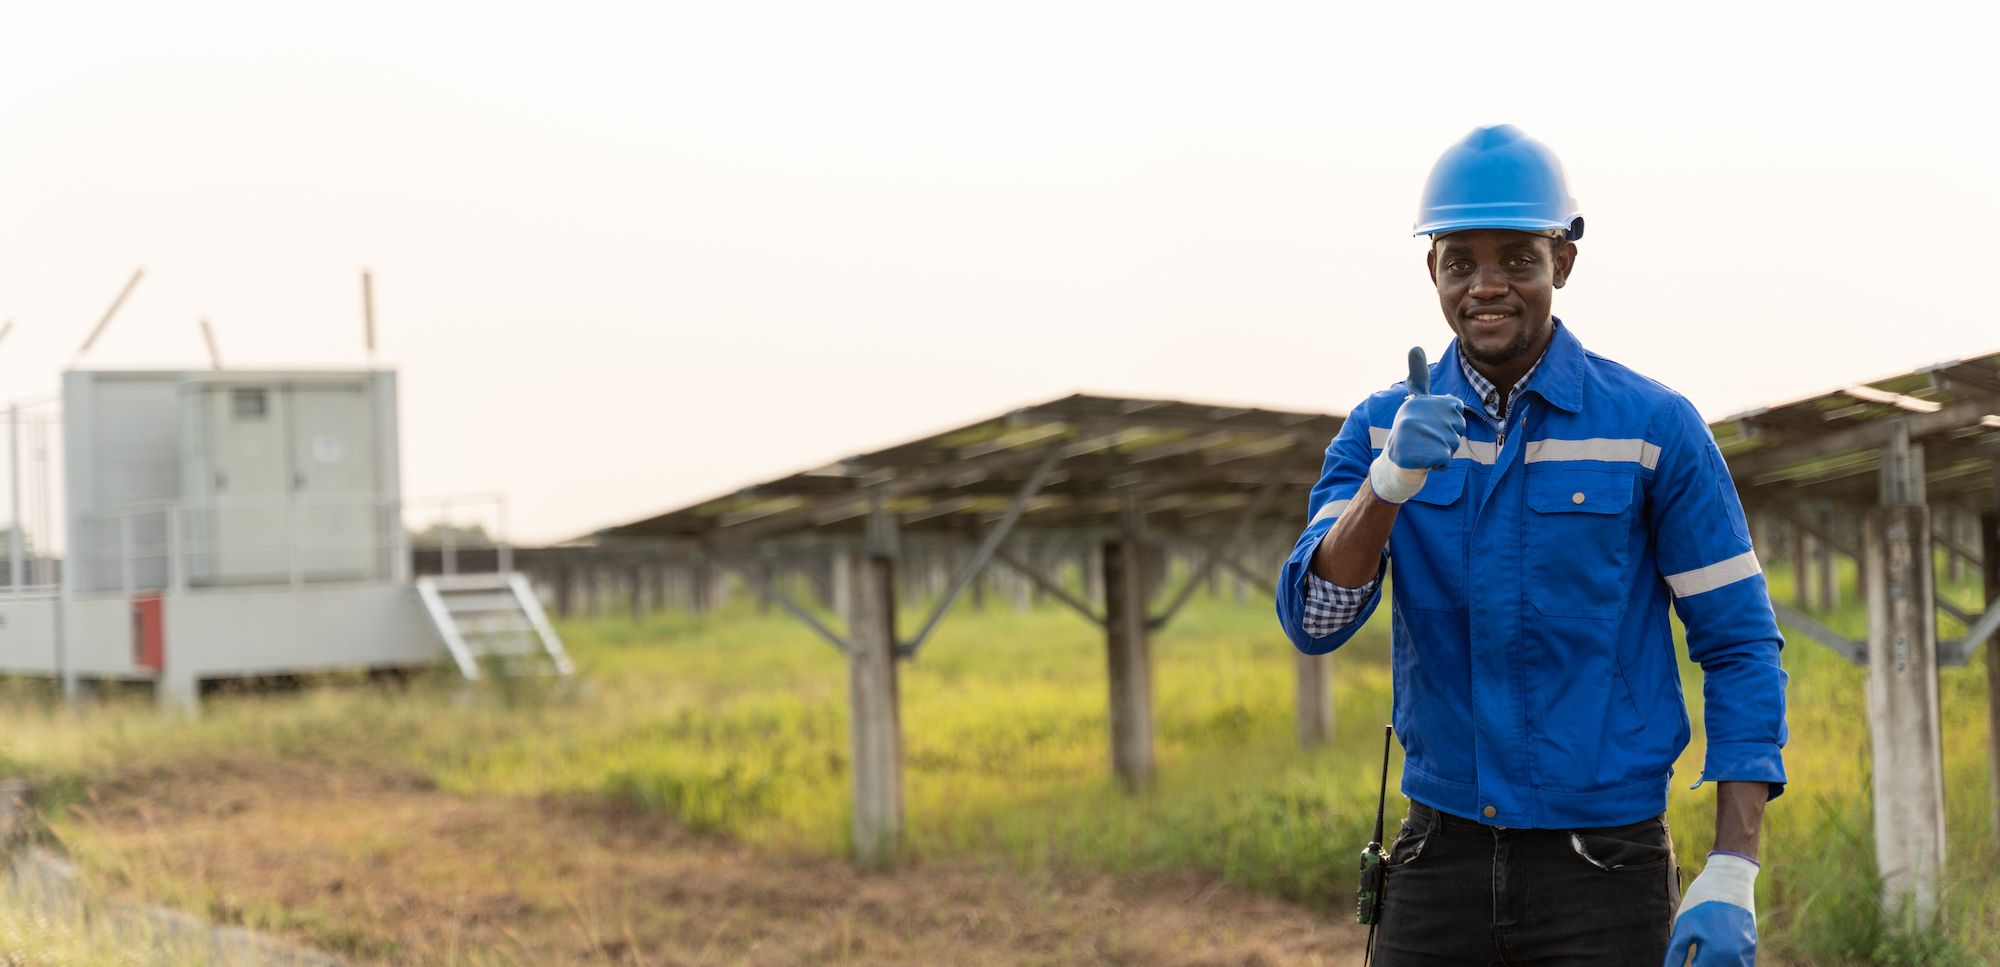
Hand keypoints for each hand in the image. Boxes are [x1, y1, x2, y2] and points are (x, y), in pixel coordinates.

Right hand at [1368, 346, 1466, 503]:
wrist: (1393, 465)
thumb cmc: (1409, 432)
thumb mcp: (1414, 403)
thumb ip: (1418, 377)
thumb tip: (1415, 346)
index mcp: (1418, 401)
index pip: (1455, 408)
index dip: (1447, 420)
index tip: (1427, 423)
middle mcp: (1417, 415)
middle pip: (1458, 426)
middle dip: (1447, 437)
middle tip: (1425, 439)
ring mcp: (1419, 436)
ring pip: (1453, 443)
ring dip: (1442, 451)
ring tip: (1423, 450)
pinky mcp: (1422, 455)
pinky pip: (1446, 459)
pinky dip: (1438, 465)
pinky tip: (1423, 462)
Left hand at [1665, 852, 1757, 965]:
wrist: (1729, 881)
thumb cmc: (1701, 902)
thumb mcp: (1683, 927)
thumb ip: (1676, 953)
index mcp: (1716, 952)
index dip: (1691, 965)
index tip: (1688, 960)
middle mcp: (1735, 955)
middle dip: (1703, 963)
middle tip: (1695, 955)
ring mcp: (1746, 951)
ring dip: (1717, 964)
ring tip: (1705, 953)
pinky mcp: (1752, 945)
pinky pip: (1743, 964)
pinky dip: (1730, 962)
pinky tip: (1719, 955)